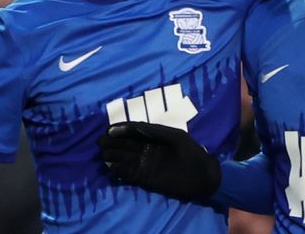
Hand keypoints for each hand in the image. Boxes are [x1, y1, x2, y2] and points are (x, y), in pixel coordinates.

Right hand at [97, 122, 220, 199]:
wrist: (203, 175)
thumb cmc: (191, 152)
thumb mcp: (174, 137)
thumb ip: (154, 131)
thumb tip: (133, 126)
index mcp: (155, 136)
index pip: (134, 131)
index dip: (122, 129)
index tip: (110, 129)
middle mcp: (148, 149)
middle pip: (127, 144)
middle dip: (114, 142)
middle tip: (101, 142)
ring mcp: (146, 163)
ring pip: (125, 158)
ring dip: (114, 157)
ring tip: (103, 155)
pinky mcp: (146, 178)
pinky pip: (130, 173)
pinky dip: (120, 171)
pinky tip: (111, 168)